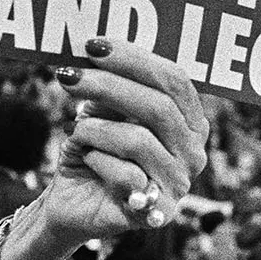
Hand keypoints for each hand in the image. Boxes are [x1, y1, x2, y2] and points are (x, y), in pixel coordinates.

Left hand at [45, 38, 208, 243]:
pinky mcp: (157, 213)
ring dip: (96, 129)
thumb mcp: (100, 113)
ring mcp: (179, 184)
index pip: (175, 80)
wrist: (73, 204)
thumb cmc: (93, 151)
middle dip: (108, 86)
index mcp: (189, 121)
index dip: (135, 60)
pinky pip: (127, 177)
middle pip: (159, 107)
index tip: (94, 46)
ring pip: (139, 140)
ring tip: (76, 129)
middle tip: (68, 76)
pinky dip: (97, 161)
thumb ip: (110, 89)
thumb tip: (98, 54)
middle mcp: (193, 152)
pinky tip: (87, 160)